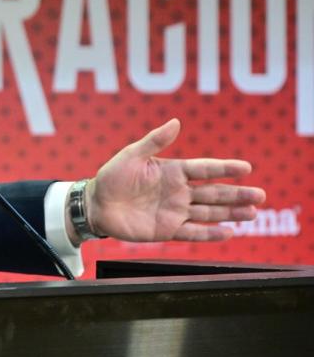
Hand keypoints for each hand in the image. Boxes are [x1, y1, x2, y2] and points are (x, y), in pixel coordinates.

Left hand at [85, 119, 264, 242]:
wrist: (96, 205)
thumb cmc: (112, 177)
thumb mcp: (131, 155)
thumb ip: (154, 141)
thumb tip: (176, 122)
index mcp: (172, 171)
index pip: (204, 169)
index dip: (224, 169)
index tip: (246, 168)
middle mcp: (178, 192)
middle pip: (213, 193)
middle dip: (237, 194)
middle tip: (260, 195)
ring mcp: (175, 212)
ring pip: (209, 213)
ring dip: (231, 213)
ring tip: (252, 213)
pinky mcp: (167, 230)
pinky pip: (193, 233)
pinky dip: (211, 234)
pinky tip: (229, 232)